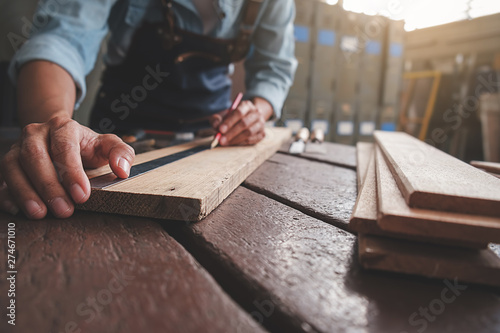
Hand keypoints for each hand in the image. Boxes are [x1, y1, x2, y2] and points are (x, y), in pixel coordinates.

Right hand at [0, 116, 134, 218]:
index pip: (64, 146)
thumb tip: (122, 170)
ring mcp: (18, 148)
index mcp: (63, 127)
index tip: (82, 195)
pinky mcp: (9, 164)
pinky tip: (18, 210)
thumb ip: (121, 153)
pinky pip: (2, 178)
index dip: (72, 171)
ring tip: (40, 213)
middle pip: (36, 156)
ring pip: (13, 167)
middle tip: (64, 210)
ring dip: (26, 192)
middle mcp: (36, 134)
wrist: (59, 138)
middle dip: (49, 186)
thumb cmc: (87, 146)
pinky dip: (8, 195)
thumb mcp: (108, 145)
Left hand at [209, 97, 272, 145]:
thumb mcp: (223, 115)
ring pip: (249, 132)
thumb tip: (215, 125)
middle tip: (221, 140)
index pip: (239, 112)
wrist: (248, 119)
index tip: (220, 130)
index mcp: (247, 105)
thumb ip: (217, 119)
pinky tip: (233, 144)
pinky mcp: (262, 134)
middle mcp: (256, 113)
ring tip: (225, 143)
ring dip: (235, 139)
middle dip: (231, 133)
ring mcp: (261, 123)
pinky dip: (241, 143)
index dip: (229, 122)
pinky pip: (252, 140)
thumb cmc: (233, 117)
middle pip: (245, 123)